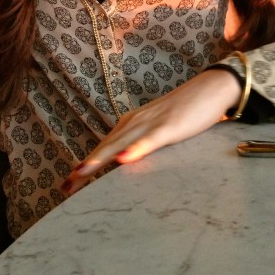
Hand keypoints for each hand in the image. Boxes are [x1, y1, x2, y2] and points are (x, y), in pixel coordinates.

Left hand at [61, 68, 241, 195]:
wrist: (209, 89)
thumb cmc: (185, 112)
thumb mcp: (158, 130)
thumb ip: (142, 144)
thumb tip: (127, 163)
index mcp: (131, 124)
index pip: (104, 147)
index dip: (86, 165)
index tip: (67, 184)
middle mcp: (135, 122)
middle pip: (106, 147)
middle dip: (84, 167)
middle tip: (65, 185)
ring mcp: (151, 123)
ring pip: (120, 144)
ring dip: (99, 159)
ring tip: (81, 174)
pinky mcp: (169, 127)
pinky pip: (149, 141)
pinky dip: (134, 150)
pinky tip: (122, 160)